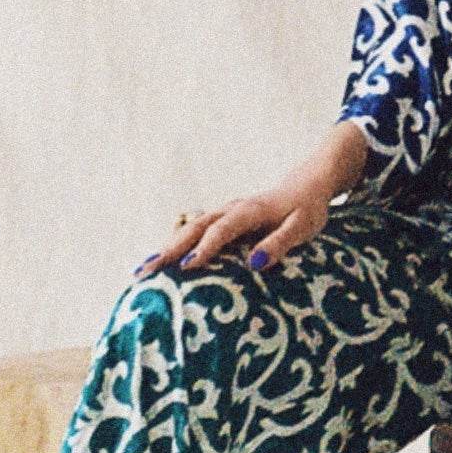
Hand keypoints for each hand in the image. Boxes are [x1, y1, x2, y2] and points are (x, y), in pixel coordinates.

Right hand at [140, 121, 369, 280]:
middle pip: (195, 228)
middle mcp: (231, 210)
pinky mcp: (224, 219)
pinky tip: (162, 262)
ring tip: (144, 268)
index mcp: (250, 211)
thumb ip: (280, 243)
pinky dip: (177, 244)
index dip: (205, 247)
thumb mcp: (303, 227)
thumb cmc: (307, 208)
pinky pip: (196, 231)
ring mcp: (225, 213)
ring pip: (191, 228)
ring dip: (167, 246)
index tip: (186, 266)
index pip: (222, 230)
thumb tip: (255, 264)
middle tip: (144, 270)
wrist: (308, 182)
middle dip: (169, 248)